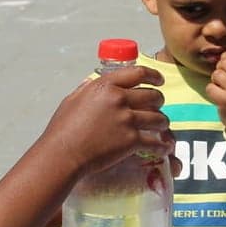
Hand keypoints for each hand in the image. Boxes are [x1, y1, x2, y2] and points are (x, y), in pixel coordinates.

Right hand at [42, 65, 171, 175]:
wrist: (63, 153)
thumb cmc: (63, 129)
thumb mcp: (72, 100)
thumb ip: (86, 89)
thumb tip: (92, 83)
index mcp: (106, 86)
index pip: (138, 73)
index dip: (153, 75)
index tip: (159, 80)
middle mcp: (119, 99)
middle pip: (153, 95)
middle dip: (159, 101)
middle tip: (158, 106)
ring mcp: (127, 120)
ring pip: (158, 118)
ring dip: (162, 123)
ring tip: (161, 127)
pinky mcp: (131, 140)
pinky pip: (155, 141)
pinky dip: (161, 146)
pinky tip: (163, 148)